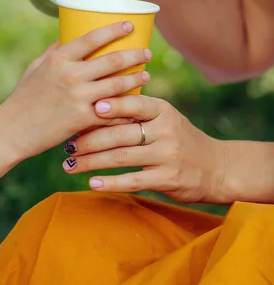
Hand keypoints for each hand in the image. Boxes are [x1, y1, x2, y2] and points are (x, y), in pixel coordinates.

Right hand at [0, 22, 151, 161]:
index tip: (130, 26)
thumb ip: (53, 52)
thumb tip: (69, 37)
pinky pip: (111, 112)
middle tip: (147, 53)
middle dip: (134, 55)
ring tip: (146, 75)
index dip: (115, 30)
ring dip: (136, 79)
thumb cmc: (22, 98)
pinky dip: (126, 109)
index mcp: (59, 59)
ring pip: (117, 84)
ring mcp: (78, 97)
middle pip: (112, 60)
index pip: (92, 38)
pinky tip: (137, 106)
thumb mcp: (35, 68)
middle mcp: (70, 75)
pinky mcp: (82, 119)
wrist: (12, 131)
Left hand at [61, 95, 227, 203]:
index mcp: (163, 110)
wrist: (216, 167)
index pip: (135, 104)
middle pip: (120, 133)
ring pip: (122, 157)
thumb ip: (137, 111)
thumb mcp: (165, 117)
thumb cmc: (179, 138)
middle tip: (68, 144)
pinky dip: (110, 183)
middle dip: (89, 139)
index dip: (112, 105)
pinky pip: (133, 181)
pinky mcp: (168, 179)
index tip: (89, 106)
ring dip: (92, 161)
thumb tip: (93, 101)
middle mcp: (166, 130)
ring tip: (70, 164)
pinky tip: (92, 183)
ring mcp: (168, 155)